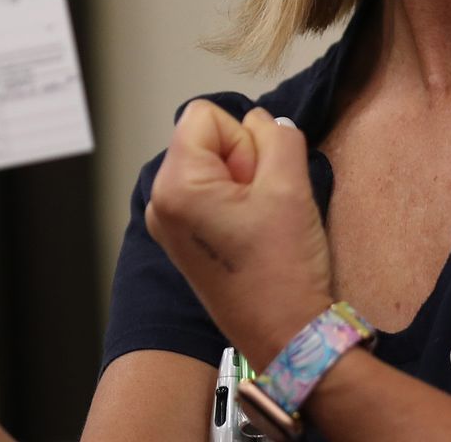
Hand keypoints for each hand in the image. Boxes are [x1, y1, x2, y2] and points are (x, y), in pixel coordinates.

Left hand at [144, 103, 331, 366]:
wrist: (286, 336)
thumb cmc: (283, 268)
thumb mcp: (290, 184)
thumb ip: (277, 134)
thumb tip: (262, 120)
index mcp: (174, 186)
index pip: (206, 115)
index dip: (243, 139)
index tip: (258, 183)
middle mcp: (160, 202)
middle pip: (207, 139)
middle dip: (244, 160)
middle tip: (262, 207)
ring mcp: (169, 223)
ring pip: (214, 165)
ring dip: (245, 181)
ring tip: (259, 222)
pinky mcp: (184, 238)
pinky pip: (212, 191)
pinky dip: (238, 201)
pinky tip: (254, 232)